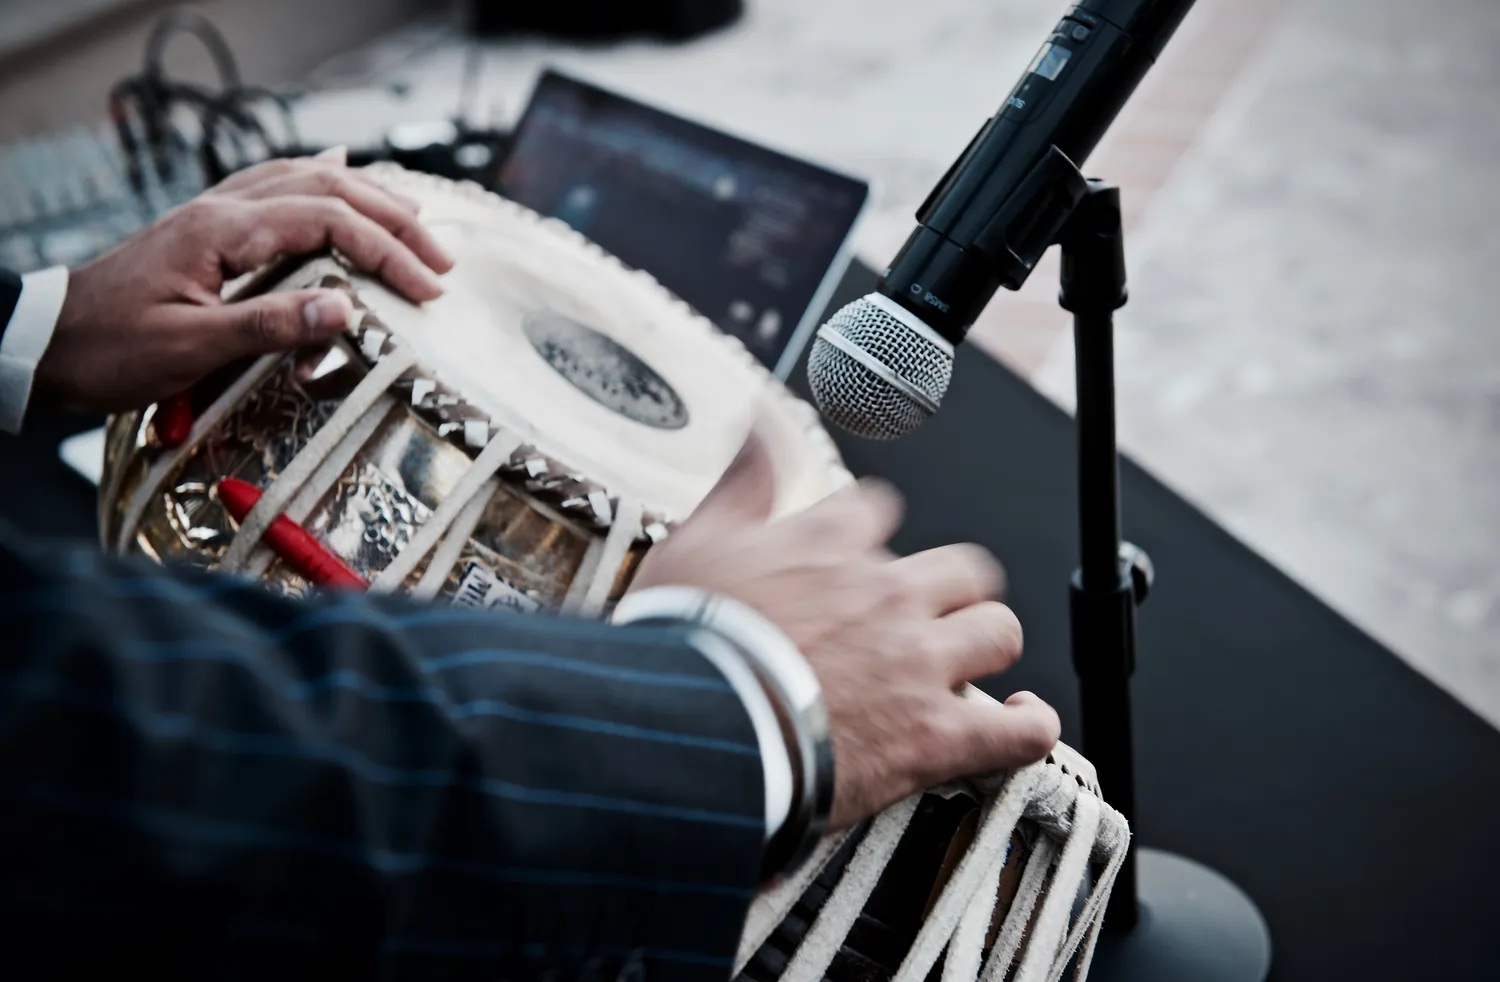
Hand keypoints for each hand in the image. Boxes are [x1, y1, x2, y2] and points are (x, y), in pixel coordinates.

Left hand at [36, 151, 453, 412]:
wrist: (47, 343)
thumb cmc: (111, 349)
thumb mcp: (190, 347)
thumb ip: (270, 325)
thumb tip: (347, 308)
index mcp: (223, 231)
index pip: (328, 222)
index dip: (387, 252)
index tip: (428, 290)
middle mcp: (223, 208)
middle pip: (328, 190)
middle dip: (394, 222)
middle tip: (441, 262)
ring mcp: (214, 212)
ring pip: (306, 179)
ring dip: (368, 198)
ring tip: (414, 221)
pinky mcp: (208, 228)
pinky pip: (276, 185)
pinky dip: (320, 179)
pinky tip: (340, 169)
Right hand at [631, 422, 1060, 829]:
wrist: (697, 732)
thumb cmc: (688, 645)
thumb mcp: (695, 540)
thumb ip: (742, 480)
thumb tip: (759, 422)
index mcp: (831, 544)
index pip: (877, 509)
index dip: (868, 532)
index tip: (854, 551)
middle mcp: (887, 594)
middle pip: (961, 568)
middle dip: (949, 587)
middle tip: (921, 613)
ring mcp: (919, 664)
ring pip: (996, 631)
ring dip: (984, 644)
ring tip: (964, 662)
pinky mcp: (935, 735)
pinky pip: (1018, 729)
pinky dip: (1027, 726)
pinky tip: (1021, 720)